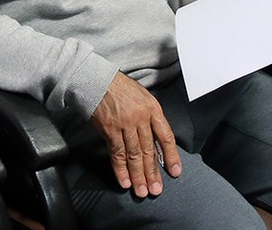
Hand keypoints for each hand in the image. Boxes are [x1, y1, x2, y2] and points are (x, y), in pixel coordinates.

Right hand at [90, 72, 181, 197]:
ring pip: (134, 155)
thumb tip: (156, 142)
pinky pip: (117, 153)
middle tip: (155, 189)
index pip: (166, 136)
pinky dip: (120, 169)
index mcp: (153, 109)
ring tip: (141, 191)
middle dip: (153, 173)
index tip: (175, 171)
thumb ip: (150, 117)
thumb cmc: (120, 87)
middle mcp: (140, 118)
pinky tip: (125, 180)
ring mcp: (125, 124)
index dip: (171, 156)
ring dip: (138, 175)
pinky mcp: (109, 129)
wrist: (96, 79)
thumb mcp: (143, 97)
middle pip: (149, 150)